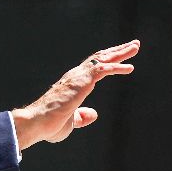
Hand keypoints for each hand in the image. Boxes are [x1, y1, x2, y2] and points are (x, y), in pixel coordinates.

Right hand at [10, 39, 138, 149]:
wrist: (36, 123)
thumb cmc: (48, 125)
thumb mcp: (70, 122)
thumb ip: (81, 117)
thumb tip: (94, 114)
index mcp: (72, 84)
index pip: (92, 68)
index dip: (108, 62)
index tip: (121, 58)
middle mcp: (74, 76)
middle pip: (99, 58)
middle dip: (117, 51)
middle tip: (133, 45)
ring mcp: (77, 78)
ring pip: (102, 60)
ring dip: (120, 53)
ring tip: (135, 47)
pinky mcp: (81, 82)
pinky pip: (102, 70)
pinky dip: (116, 67)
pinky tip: (129, 68)